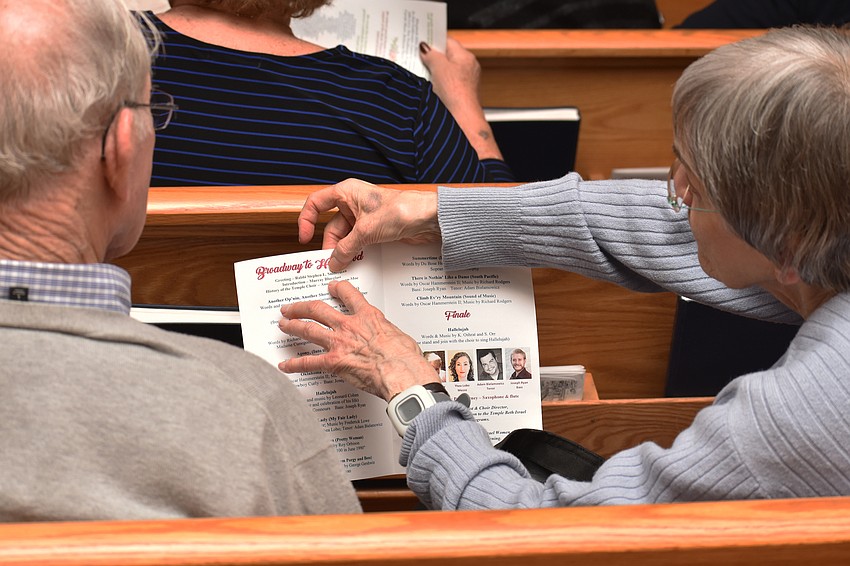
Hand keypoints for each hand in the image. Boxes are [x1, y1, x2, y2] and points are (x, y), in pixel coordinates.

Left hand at [278, 280, 437, 401]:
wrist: (400, 371)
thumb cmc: (404, 356)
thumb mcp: (399, 335)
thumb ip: (388, 335)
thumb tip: (390, 341)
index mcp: (368, 316)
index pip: (349, 295)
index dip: (337, 289)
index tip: (332, 287)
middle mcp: (349, 326)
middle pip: (318, 309)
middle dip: (301, 307)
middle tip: (292, 307)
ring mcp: (338, 342)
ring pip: (308, 329)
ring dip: (292, 326)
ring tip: (284, 325)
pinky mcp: (333, 362)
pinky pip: (308, 362)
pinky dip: (294, 364)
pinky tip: (285, 365)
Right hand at [298, 178, 440, 271]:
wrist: (429, 218)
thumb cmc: (401, 210)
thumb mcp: (366, 231)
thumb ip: (346, 248)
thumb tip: (333, 262)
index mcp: (346, 193)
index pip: (316, 203)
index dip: (306, 220)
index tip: (304, 238)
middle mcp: (353, 203)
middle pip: (331, 227)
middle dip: (330, 245)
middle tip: (330, 264)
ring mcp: (364, 218)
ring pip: (345, 238)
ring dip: (344, 252)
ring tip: (343, 267)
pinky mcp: (374, 230)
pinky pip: (358, 243)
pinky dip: (356, 253)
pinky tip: (356, 265)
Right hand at [420, 38, 501, 159]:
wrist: (462, 119)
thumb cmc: (455, 93)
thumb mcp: (438, 67)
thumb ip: (431, 54)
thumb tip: (425, 48)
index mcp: (465, 56)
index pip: (448, 41)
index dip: (434, 41)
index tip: (421, 42)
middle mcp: (468, 67)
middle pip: (447, 56)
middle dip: (432, 57)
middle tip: (418, 57)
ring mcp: (465, 81)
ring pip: (446, 70)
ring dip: (434, 71)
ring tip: (422, 73)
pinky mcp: (461, 94)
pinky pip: (447, 83)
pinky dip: (438, 83)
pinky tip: (429, 87)